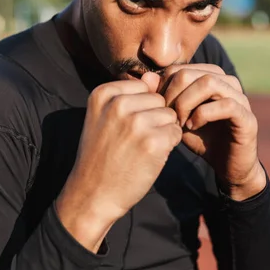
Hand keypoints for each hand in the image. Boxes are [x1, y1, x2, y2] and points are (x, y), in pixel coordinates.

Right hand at [56, 73, 181, 251]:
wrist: (93, 194)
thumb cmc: (102, 155)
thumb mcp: (105, 118)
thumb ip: (130, 95)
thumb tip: (154, 75)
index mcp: (103, 94)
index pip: (144, 87)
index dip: (141, 108)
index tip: (123, 128)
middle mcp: (118, 104)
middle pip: (159, 100)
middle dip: (154, 119)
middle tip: (133, 141)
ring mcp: (135, 123)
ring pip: (170, 115)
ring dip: (162, 132)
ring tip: (140, 149)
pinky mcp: (152, 142)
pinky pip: (176, 132)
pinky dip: (168, 146)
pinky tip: (149, 157)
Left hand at [159, 64, 265, 200]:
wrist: (227, 165)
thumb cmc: (201, 138)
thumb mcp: (177, 117)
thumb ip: (163, 97)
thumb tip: (147, 77)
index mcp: (211, 76)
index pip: (178, 69)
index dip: (162, 89)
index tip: (158, 111)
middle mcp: (227, 82)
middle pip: (189, 73)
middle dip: (171, 96)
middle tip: (167, 117)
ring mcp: (240, 97)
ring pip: (208, 83)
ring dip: (186, 103)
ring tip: (179, 122)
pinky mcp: (247, 117)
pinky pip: (225, 104)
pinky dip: (202, 114)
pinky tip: (192, 127)